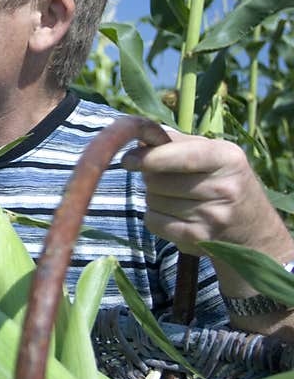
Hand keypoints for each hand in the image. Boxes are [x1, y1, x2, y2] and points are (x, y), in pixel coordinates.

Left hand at [120, 130, 290, 257]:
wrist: (251, 226)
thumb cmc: (220, 179)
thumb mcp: (211, 152)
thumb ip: (175, 142)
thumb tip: (137, 140)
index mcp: (228, 158)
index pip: (182, 157)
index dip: (150, 157)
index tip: (127, 160)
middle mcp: (225, 188)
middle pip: (158, 180)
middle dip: (151, 177)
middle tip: (166, 178)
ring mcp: (213, 216)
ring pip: (152, 200)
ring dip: (153, 197)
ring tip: (176, 197)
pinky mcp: (199, 238)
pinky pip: (153, 222)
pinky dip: (154, 216)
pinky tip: (174, 214)